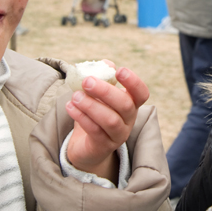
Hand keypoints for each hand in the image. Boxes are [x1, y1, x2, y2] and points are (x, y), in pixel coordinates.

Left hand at [65, 63, 149, 181]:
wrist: (86, 146)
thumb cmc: (95, 114)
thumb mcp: (98, 95)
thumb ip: (103, 78)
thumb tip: (106, 63)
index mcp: (131, 104)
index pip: (141, 93)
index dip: (134, 82)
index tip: (119, 71)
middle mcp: (129, 120)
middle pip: (125, 105)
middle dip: (105, 91)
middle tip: (87, 81)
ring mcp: (118, 135)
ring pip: (110, 120)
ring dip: (91, 105)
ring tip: (75, 96)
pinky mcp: (103, 146)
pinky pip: (95, 131)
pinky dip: (82, 117)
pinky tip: (70, 107)